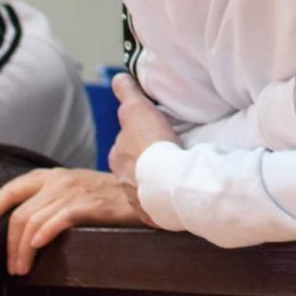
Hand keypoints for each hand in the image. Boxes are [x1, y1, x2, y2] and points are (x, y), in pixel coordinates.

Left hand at [0, 167, 147, 274]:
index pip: (9, 191)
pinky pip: (57, 220)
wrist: (144, 191)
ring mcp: (72, 190)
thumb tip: (22, 230)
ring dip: (22, 250)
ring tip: (22, 270)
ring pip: (33, 221)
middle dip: (8, 244)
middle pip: (18, 213)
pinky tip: (37, 249)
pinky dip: (42, 235)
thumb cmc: (108, 198)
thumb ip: (49, 201)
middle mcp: (57, 180)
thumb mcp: (74, 190)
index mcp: (50, 176)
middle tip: (11, 268)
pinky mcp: (88, 204)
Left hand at [106, 74, 177, 217]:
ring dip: (155, 183)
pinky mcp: (155, 216)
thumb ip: (127, 93)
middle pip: (132, 170)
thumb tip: (118, 78)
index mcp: (117, 158)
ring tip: (173, 177)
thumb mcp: (137, 109)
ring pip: (145, 189)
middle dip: (142, 165)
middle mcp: (123, 181)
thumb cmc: (151, 144)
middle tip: (162, 158)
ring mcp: (139, 201)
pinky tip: (178, 195)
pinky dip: (166, 201)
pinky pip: (160, 207)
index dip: (134, 141)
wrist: (168, 182)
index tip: (146, 138)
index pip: (122, 147)